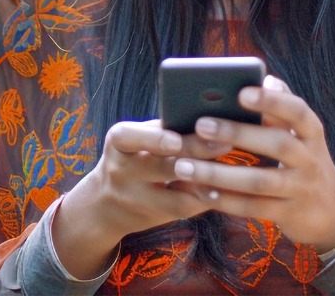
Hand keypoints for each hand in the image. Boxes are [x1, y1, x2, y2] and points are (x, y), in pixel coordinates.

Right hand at [51, 118, 230, 277]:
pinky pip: (182, 210)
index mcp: (119, 141)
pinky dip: (203, 200)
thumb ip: (165, 128)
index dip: (154, 139)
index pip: (130, 137)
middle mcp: (122, 171)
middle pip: (160, 166)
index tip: (177, 140)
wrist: (105, 203)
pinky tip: (223, 191)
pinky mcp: (151, 218)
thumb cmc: (134, 156)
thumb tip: (210, 116)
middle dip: (193, 155)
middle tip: (224, 143)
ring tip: (229, 172)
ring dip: (204, 183)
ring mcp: (135, 198)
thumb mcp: (138, 138)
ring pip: (174, 197)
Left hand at [168, 76, 334, 250]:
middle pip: (276, 144)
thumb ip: (281, 108)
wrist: (332, 211)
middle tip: (200, 125)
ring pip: (259, 181)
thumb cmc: (304, 160)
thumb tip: (265, 79)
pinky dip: (226, 201)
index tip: (242, 92)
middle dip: (237, 134)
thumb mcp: (301, 134)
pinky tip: (200, 192)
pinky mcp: (287, 214)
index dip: (272, 102)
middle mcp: (310, 159)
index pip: (297, 111)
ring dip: (219, 174)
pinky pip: (254, 208)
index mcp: (311, 132)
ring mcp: (300, 189)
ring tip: (184, 166)